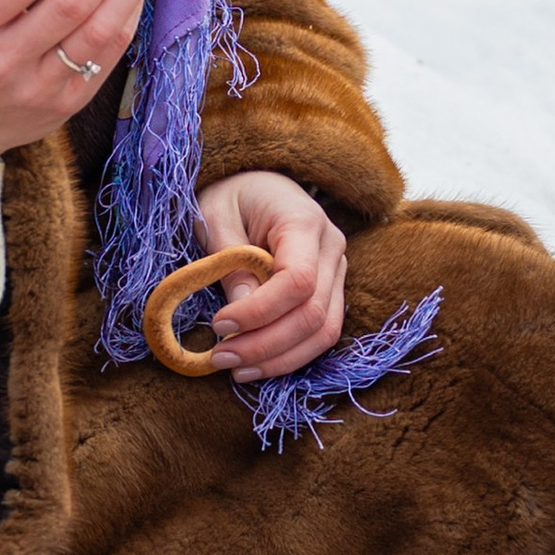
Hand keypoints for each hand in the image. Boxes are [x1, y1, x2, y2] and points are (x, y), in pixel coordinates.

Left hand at [196, 169, 348, 379]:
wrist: (258, 184)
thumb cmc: (233, 196)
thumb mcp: (217, 217)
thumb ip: (230, 263)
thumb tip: (239, 316)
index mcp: (304, 221)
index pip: (297, 280)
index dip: (259, 311)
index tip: (218, 324)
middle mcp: (331, 247)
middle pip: (313, 313)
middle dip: (266, 345)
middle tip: (220, 358)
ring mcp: (337, 271)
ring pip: (324, 331)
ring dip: (280, 359)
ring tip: (237, 370)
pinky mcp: (331, 290)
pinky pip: (321, 331)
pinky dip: (291, 355)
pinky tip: (257, 364)